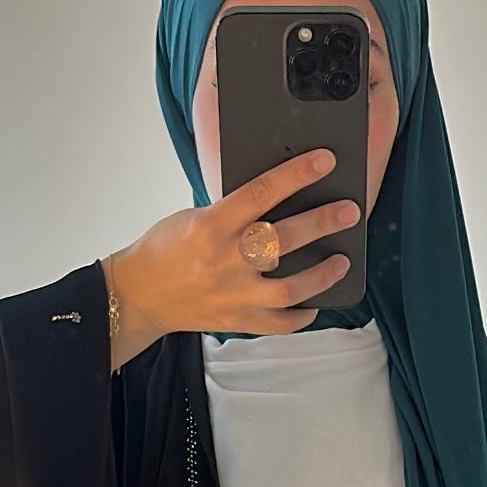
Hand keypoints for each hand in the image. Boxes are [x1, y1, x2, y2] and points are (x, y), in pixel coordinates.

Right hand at [106, 147, 359, 355]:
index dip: (297, 174)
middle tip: (349, 211)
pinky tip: (314, 303)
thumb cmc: (165, 249)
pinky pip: (277, 324)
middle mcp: (223, 261)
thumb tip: (278, 199)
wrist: (138, 295)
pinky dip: (300, 316)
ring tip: (342, 260)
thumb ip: (233, 212)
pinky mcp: (236, 321)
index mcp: (210, 226)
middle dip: (322, 222)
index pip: (261, 192)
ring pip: (289, 289)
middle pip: (283, 239)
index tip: (325, 161)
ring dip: (322, 275)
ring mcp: (232, 295)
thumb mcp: (194, 216)